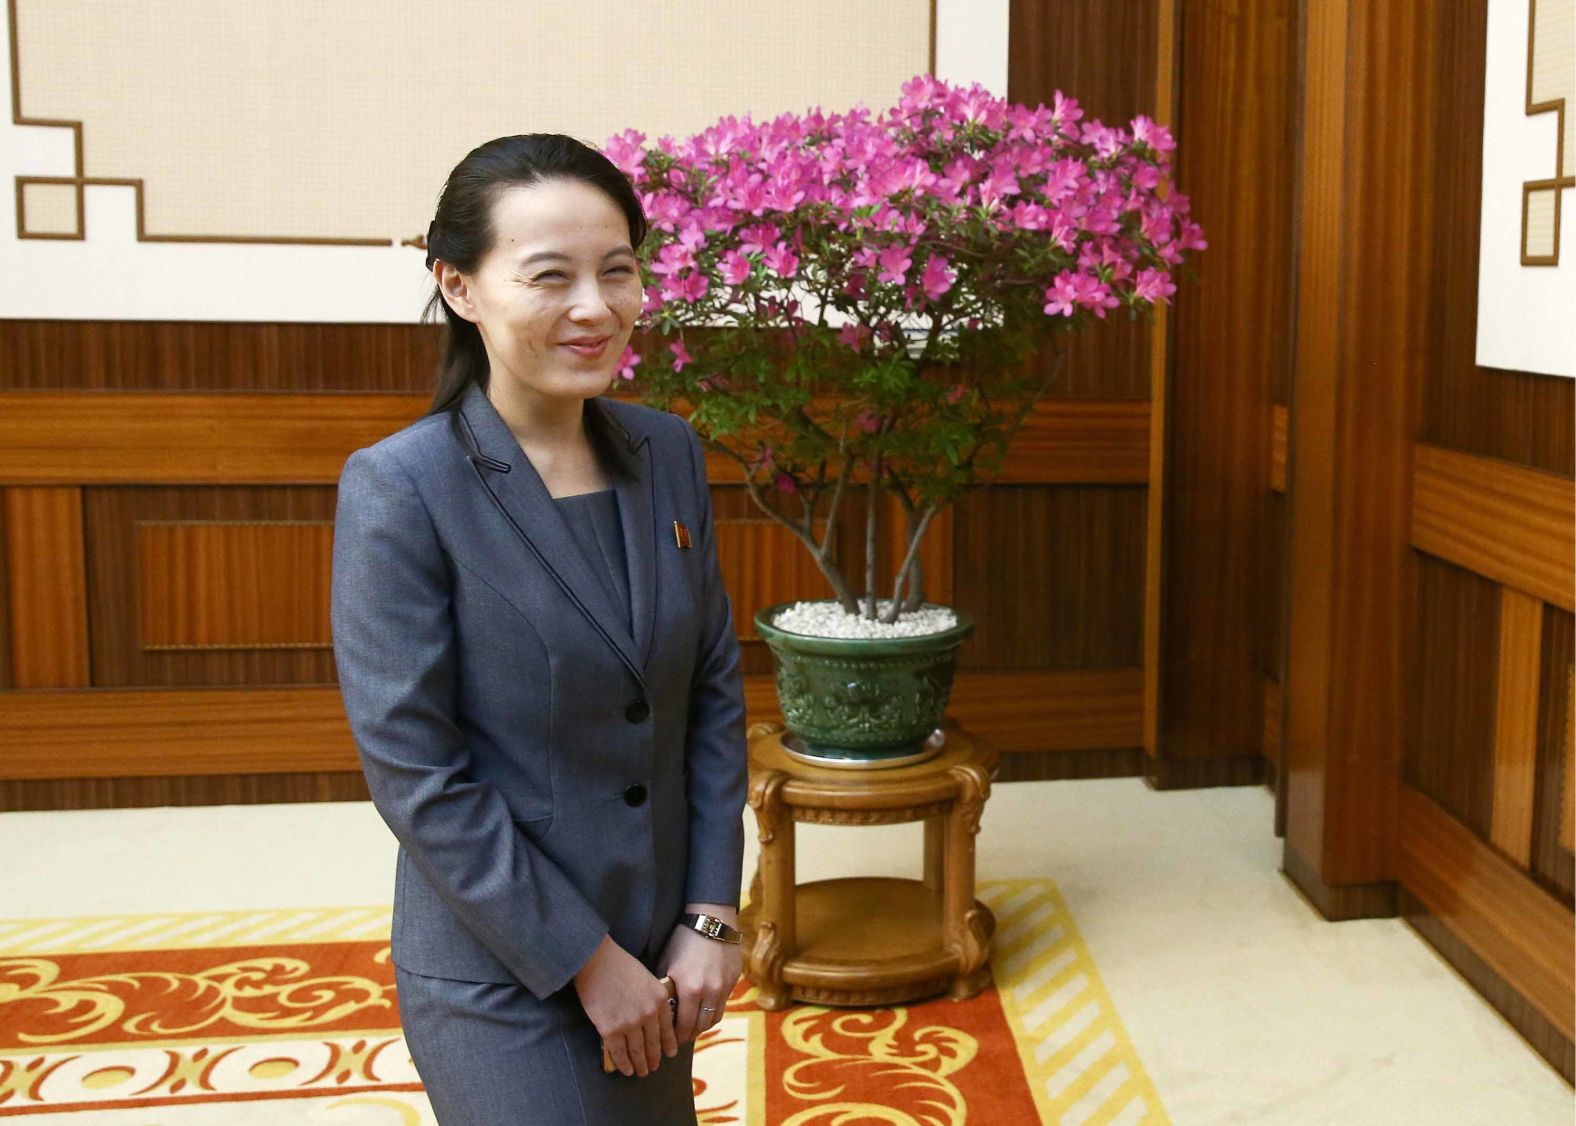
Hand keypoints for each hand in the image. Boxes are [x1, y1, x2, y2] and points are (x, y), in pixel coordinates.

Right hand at [572, 934, 677, 1076]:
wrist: (596, 960)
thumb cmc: (619, 964)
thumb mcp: (646, 979)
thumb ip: (652, 999)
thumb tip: (652, 1019)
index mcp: (660, 999)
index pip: (667, 1029)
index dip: (668, 1045)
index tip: (669, 1054)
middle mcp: (648, 1014)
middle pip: (653, 1043)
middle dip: (654, 1058)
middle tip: (653, 1067)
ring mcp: (630, 1024)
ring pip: (638, 1051)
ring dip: (640, 1064)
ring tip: (641, 1071)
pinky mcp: (610, 1030)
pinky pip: (619, 1053)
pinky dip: (623, 1063)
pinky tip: (626, 1070)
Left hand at [657, 909, 742, 1043]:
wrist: (712, 919)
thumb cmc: (683, 938)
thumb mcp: (668, 963)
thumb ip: (666, 988)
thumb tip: (659, 1009)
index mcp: (690, 989)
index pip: (684, 1025)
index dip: (676, 1036)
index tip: (669, 1040)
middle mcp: (710, 991)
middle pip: (701, 1026)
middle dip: (689, 1034)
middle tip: (680, 1038)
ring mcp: (725, 986)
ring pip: (715, 1017)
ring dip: (703, 1025)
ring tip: (693, 1026)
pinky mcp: (734, 980)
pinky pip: (724, 1002)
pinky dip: (713, 1009)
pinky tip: (704, 1008)